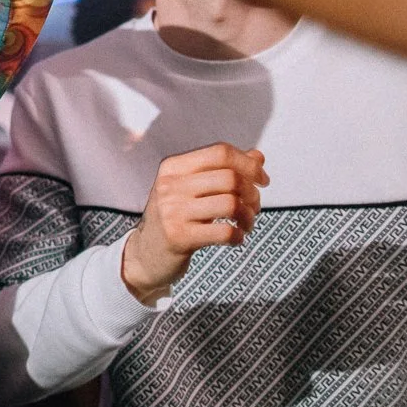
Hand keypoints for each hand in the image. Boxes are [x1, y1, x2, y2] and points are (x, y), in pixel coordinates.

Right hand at [121, 143, 265, 304]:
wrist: (145, 253)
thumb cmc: (174, 218)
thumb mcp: (192, 188)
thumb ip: (223, 170)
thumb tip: (257, 157)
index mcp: (173, 167)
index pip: (220, 153)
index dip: (249, 164)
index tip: (262, 179)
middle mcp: (170, 185)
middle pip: (230, 177)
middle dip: (252, 193)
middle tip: (253, 207)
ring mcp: (173, 211)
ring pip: (231, 203)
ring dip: (248, 216)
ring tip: (246, 223)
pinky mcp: (179, 237)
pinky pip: (224, 232)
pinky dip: (239, 235)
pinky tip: (236, 238)